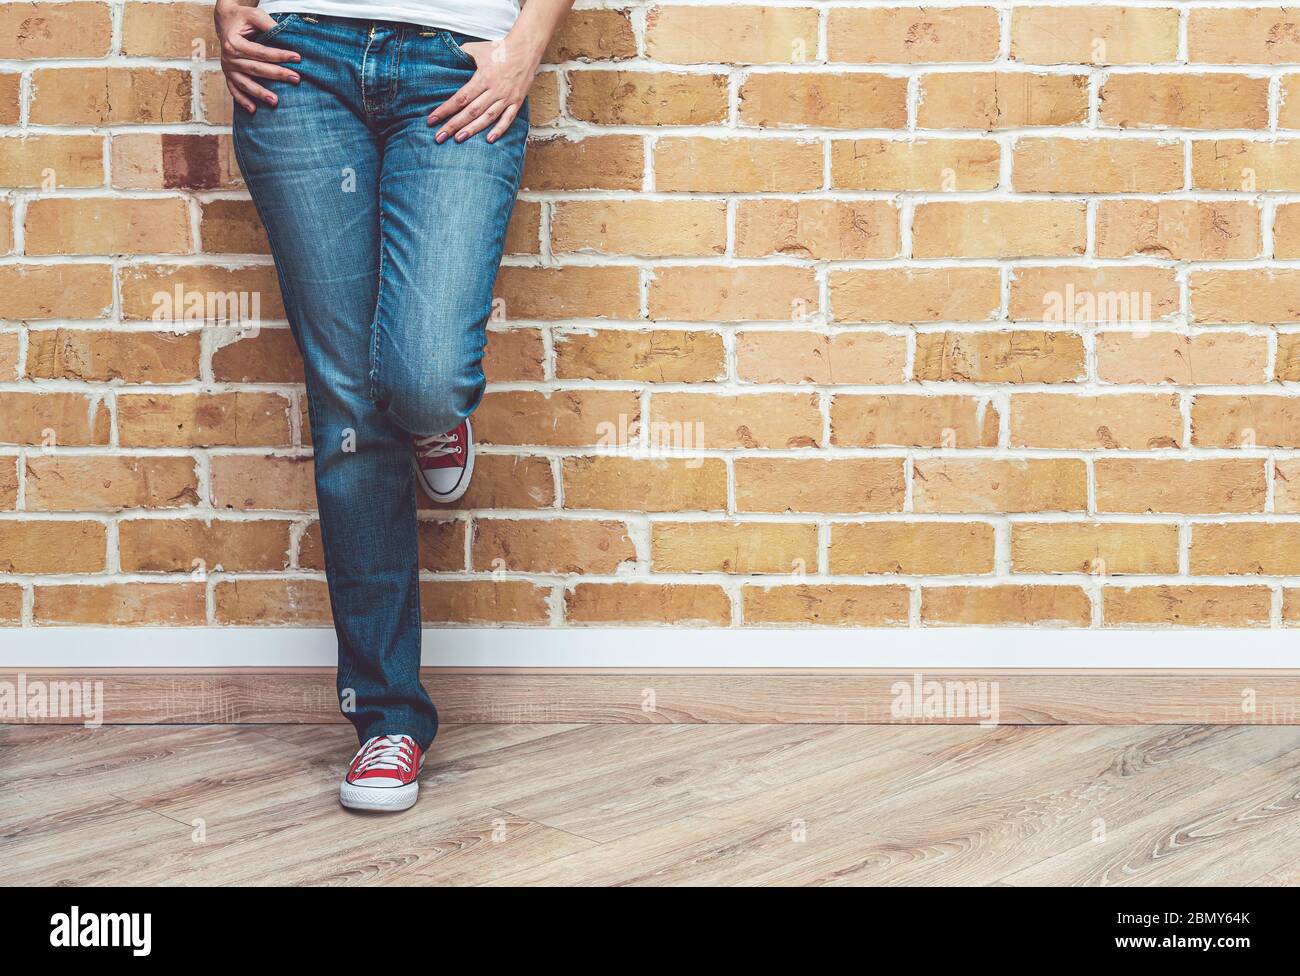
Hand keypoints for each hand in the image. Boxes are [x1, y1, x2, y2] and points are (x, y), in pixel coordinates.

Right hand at [215, 0, 301, 113]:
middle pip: (256, 69)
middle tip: (296, 79)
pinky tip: (253, 110)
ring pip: (245, 83)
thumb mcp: (255, 15)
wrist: (226, 21)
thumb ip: (269, 24)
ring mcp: (228, 68)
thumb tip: (286, 33)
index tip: (297, 58)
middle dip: (277, 74)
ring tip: (275, 101)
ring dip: (260, 93)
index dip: (279, 55)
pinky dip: (242, 100)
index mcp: (233, 42)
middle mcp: (228, 57)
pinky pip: (234, 89)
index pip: (260, 52)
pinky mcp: (228, 75)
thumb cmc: (243, 18)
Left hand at [426, 34, 540, 143]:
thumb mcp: (478, 48)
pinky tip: (489, 140)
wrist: (526, 49)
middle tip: (439, 137)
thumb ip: (462, 54)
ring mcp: (506, 97)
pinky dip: (499, 130)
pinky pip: (508, 119)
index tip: (432, 119)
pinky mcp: (516, 102)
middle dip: (453, 125)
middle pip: (471, 111)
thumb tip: (447, 56)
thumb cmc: (500, 49)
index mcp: (483, 77)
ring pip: (487, 117)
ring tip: (458, 139)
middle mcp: (494, 90)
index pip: (460, 97)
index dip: (445, 109)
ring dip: (472, 129)